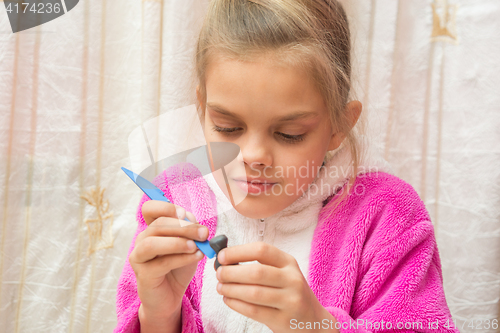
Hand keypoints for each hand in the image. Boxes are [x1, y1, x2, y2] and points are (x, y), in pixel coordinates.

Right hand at [129, 200, 208, 326]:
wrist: (171, 296)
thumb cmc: (178, 267)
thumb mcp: (188, 243)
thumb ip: (189, 229)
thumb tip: (190, 218)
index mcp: (152, 228)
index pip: (149, 208)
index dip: (166, 207)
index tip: (184, 214)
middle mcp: (141, 240)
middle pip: (157, 225)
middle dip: (184, 227)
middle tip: (204, 233)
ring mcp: (139, 257)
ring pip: (151, 243)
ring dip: (177, 242)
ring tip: (195, 246)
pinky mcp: (143, 275)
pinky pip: (161, 262)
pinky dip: (182, 258)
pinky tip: (196, 257)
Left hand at [215, 242, 338, 332]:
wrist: (312, 321)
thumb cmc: (289, 292)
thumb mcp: (282, 273)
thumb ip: (259, 264)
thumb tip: (226, 258)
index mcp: (289, 262)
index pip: (262, 250)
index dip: (238, 251)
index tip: (222, 256)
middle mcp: (292, 279)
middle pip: (256, 272)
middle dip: (231, 273)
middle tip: (219, 274)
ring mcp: (290, 300)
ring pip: (253, 293)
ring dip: (231, 289)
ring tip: (220, 287)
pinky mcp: (283, 319)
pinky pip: (254, 311)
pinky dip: (236, 304)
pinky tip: (228, 299)